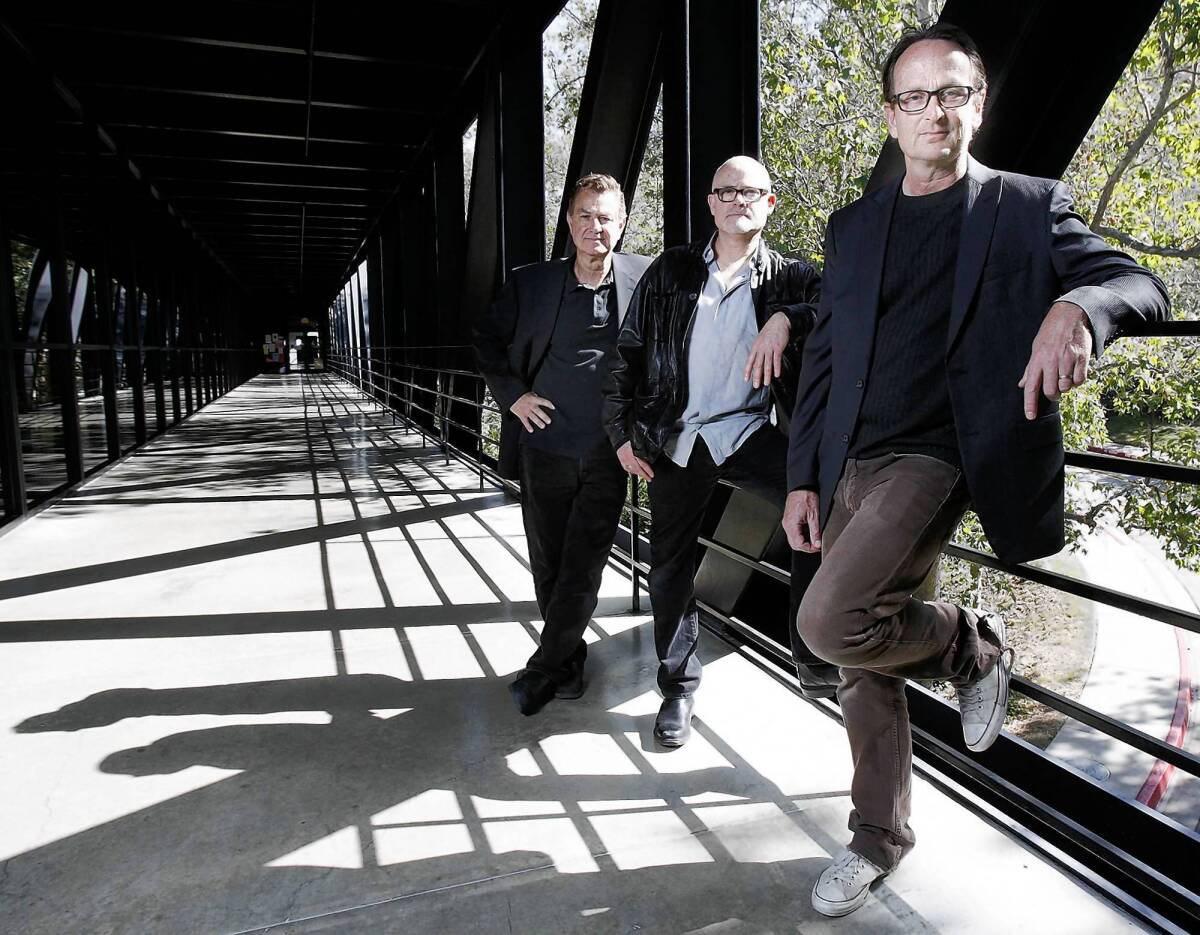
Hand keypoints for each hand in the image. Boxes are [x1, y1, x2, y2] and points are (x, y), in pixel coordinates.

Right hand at [510, 392, 554, 431]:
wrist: (511, 397)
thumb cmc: (522, 395)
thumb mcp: (530, 393)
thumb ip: (535, 397)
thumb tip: (541, 400)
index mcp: (533, 399)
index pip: (542, 401)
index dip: (548, 404)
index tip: (553, 408)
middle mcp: (530, 405)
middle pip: (538, 411)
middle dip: (543, 416)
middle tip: (549, 421)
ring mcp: (525, 410)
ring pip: (532, 417)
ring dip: (538, 422)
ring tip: (543, 426)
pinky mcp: (521, 414)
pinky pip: (524, 421)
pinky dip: (528, 426)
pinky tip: (531, 430)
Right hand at [617, 441, 654, 480]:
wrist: (619, 439)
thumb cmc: (629, 440)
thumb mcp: (638, 445)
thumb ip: (643, 452)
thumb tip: (648, 458)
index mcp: (634, 454)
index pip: (642, 464)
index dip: (648, 470)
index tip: (652, 475)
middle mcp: (629, 459)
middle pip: (638, 469)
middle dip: (644, 475)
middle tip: (649, 479)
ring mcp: (624, 461)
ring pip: (633, 470)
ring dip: (639, 474)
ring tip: (644, 476)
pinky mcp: (622, 462)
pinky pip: (627, 469)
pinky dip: (632, 471)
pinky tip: (635, 473)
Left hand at [743, 311, 790, 388]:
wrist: (778, 322)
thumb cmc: (769, 332)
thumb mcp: (760, 340)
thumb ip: (758, 350)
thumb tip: (756, 361)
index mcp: (755, 347)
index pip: (750, 361)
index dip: (747, 371)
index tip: (746, 380)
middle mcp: (761, 348)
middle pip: (757, 365)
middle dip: (756, 377)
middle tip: (756, 386)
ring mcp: (769, 348)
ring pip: (767, 364)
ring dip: (766, 375)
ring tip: (765, 383)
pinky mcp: (778, 348)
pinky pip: (776, 360)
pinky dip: (776, 368)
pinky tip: (776, 375)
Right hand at [782, 489, 821, 552]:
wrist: (801, 486)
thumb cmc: (806, 496)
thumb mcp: (814, 515)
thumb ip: (815, 531)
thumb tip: (817, 543)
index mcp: (791, 524)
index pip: (799, 544)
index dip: (809, 548)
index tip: (818, 547)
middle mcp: (787, 525)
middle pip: (794, 544)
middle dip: (806, 548)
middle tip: (817, 546)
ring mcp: (787, 523)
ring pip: (793, 540)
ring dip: (803, 543)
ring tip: (814, 541)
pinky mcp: (789, 520)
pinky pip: (793, 533)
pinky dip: (800, 537)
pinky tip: (808, 535)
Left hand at [1018, 302, 1092, 418]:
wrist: (1071, 315)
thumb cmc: (1051, 333)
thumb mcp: (1036, 349)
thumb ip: (1030, 369)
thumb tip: (1022, 385)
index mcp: (1037, 360)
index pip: (1031, 387)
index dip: (1030, 404)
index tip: (1030, 417)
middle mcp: (1051, 361)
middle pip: (1051, 391)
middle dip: (1053, 395)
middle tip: (1055, 391)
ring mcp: (1067, 360)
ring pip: (1066, 387)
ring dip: (1066, 387)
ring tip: (1065, 376)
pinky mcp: (1082, 358)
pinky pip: (1080, 380)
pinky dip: (1077, 380)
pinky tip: (1075, 372)